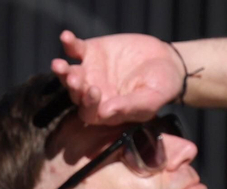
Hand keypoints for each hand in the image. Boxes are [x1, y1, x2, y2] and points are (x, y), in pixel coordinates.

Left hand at [50, 30, 182, 126]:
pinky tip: (66, 37)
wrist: (167, 62)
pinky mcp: (91, 52)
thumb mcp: (150, 100)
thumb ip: (128, 106)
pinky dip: (69, 43)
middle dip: (74, 87)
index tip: (95, 92)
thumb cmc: (160, 88)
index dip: (89, 103)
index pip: (90, 111)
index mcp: (104, 111)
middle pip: (76, 94)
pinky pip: (75, 49)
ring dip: (63, 70)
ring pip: (70, 73)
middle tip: (74, 79)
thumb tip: (105, 113)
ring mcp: (89, 72)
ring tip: (59, 65)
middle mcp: (92, 93)